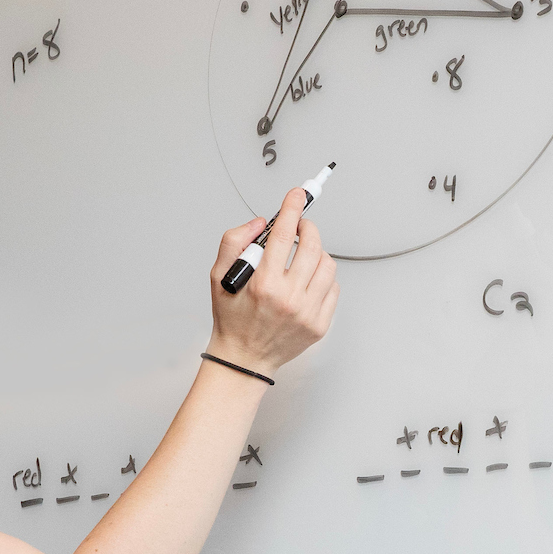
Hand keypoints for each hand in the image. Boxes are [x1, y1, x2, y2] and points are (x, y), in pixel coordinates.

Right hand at [206, 187, 339, 376]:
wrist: (244, 358)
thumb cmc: (232, 318)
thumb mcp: (219, 275)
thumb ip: (235, 241)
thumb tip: (262, 222)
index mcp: (263, 284)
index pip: (283, 235)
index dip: (292, 209)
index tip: (297, 195)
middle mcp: (288, 299)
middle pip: (312, 246)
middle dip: (308, 227)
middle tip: (301, 226)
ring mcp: (308, 313)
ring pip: (327, 265)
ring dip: (317, 252)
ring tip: (302, 256)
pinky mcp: (320, 324)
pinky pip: (333, 288)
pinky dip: (323, 277)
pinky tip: (308, 280)